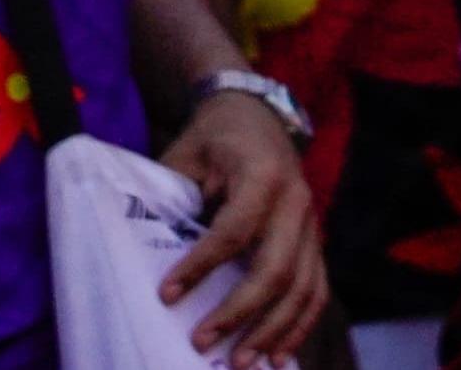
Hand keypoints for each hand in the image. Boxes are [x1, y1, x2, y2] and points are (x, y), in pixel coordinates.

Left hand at [161, 90, 324, 365]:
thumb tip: (144, 251)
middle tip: (202, 344)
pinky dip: (300, 325)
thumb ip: (170, 196)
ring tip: (241, 363)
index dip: (200, 266)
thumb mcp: (184, 154)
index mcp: (263, 175)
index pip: (234, 230)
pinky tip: (280, 357)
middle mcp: (296, 201)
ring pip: (303, 286)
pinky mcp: (314, 241)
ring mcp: (311, 224)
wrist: (258, 115)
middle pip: (276, 268)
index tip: (165, 295)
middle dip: (240, 312)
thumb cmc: (213, 139)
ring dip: (272, 330)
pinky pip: (316, 289)